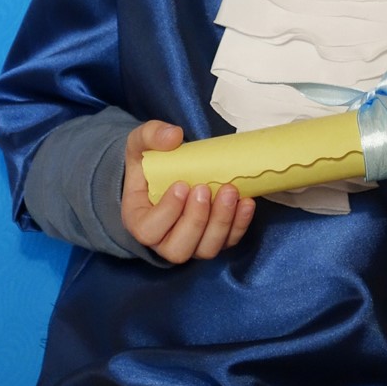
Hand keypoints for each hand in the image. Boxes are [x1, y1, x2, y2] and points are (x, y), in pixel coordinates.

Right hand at [122, 120, 255, 262]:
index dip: (167, 213)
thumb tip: (174, 136)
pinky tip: (246, 202)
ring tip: (230, 191)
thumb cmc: (150, 162)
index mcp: (140, 221)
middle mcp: (163, 240)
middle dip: (196, 220)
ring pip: (206, 250)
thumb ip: (151, 135)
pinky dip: (239, 224)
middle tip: (205, 189)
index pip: (148, 231)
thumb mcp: (140, 143)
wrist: (169, 172)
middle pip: (178, 249)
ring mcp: (191, 243)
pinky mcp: (214, 238)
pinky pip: (228, 241)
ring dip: (221, 223)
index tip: (181, 185)